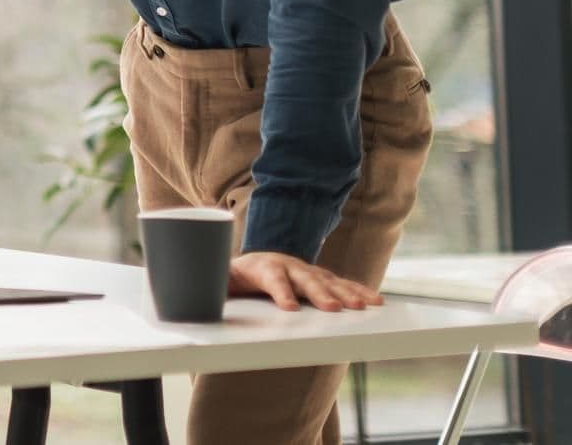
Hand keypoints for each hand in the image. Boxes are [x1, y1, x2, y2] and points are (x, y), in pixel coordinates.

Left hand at [228, 251, 381, 312]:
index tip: (290, 308)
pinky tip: (374, 301)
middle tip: (333, 308)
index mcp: (261, 267)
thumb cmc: (234, 276)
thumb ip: (213, 287)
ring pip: (328, 281)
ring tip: (362, 306)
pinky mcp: (319, 278)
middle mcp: (287, 265)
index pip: (272, 278)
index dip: (281, 292)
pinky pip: (342, 284)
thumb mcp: (220, 280)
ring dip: (346, 293)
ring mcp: (306, 270)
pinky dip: (358, 291)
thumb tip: (197, 294)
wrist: (251, 262)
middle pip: (304, 279)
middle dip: (319, 293)